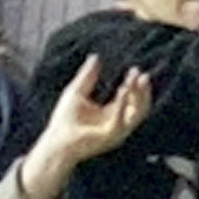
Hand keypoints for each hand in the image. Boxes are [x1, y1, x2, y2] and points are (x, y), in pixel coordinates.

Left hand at [19, 55, 150, 198]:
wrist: (56, 142)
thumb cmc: (64, 121)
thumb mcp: (77, 91)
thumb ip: (88, 76)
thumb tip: (95, 57)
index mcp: (112, 114)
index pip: (130, 99)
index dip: (134, 85)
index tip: (135, 69)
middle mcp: (118, 123)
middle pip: (139, 107)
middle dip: (142, 90)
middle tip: (142, 74)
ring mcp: (117, 132)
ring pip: (137, 114)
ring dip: (139, 97)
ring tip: (136, 80)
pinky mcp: (111, 136)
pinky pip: (122, 120)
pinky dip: (124, 104)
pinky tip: (123, 90)